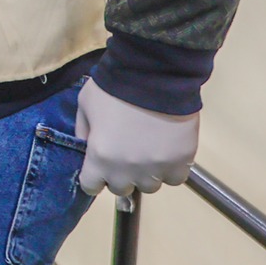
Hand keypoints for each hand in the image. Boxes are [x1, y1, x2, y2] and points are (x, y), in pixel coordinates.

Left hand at [76, 78, 199, 196]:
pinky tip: (166, 153)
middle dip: (119, 175)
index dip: (93, 177)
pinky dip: (170, 170)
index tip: (97, 168)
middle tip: (123, 156)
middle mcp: (127, 170)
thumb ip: (83, 132)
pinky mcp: (181, 160)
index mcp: (100, 158)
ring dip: (146, 174)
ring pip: (150, 186)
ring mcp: (157, 168)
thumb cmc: (113, 89)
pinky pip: (175, 178)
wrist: (153, 76)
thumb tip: (86, 147)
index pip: (91, 187)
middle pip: (121, 189)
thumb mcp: (85, 107)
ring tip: (146, 153)